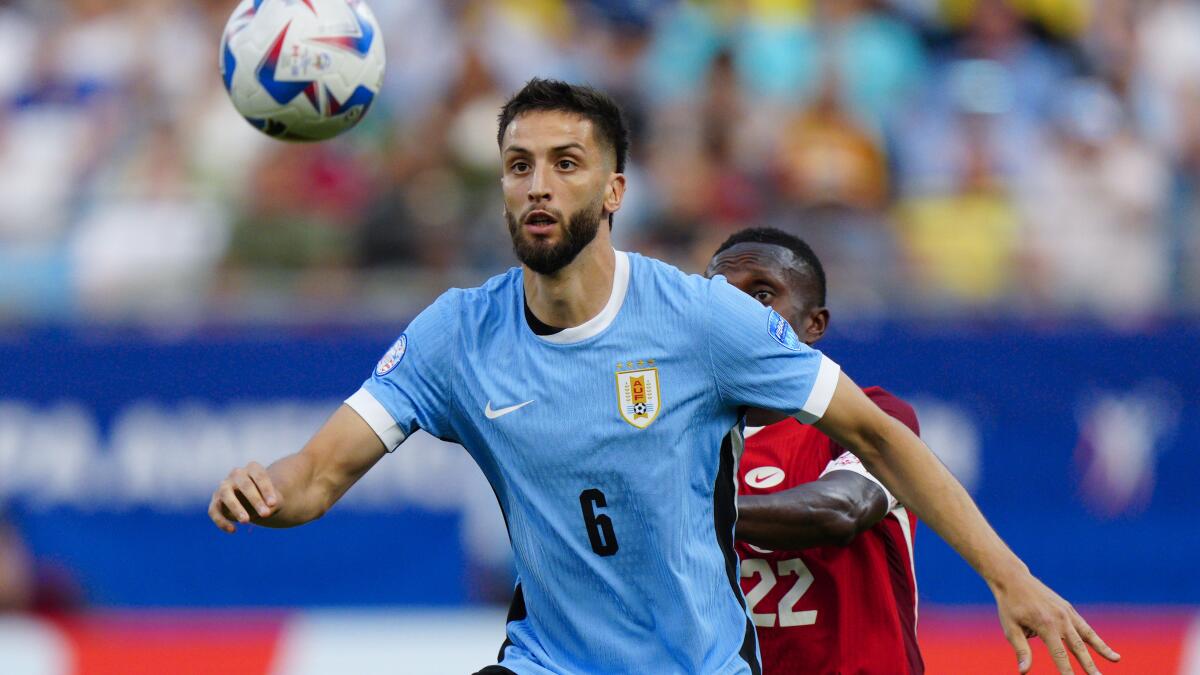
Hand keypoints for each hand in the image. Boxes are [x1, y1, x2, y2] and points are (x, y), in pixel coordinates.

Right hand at [208, 462, 279, 532]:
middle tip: (265, 514)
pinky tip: (233, 530)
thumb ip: (272, 504)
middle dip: (255, 500)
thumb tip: (266, 511)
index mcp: (253, 468)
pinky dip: (221, 521)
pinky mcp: (215, 502)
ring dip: (236, 508)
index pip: (259, 475)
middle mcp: (237, 474)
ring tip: (246, 521)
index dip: (266, 489)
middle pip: (244, 485)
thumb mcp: (274, 501)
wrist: (255, 502)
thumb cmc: (266, 499)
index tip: (273, 504)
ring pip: (226, 495)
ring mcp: (224, 487)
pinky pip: (214, 511)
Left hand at [992, 570, 1119, 673]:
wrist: (1014, 579)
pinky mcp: (1068, 609)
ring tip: (1116, 659)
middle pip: (1079, 648)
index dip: (1067, 672)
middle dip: (1089, 666)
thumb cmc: (1009, 606)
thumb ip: (1021, 650)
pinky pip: (1084, 626)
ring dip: (1102, 649)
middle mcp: (1060, 619)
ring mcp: (1066, 613)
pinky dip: (1095, 637)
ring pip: (1087, 635)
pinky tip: (1105, 648)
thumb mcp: (1011, 628)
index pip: (1059, 655)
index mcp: (1045, 625)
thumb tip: (1023, 672)